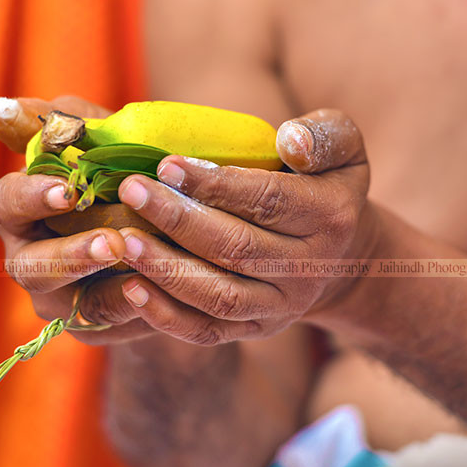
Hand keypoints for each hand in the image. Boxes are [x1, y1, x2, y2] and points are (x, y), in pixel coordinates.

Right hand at [0, 95, 159, 344]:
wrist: (167, 219)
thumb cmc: (120, 168)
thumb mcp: (99, 137)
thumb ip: (61, 121)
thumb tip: (1, 110)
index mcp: (20, 210)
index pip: (6, 204)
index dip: (31, 198)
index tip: (67, 189)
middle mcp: (29, 259)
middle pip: (31, 268)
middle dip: (69, 255)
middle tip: (110, 243)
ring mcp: (59, 298)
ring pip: (73, 305)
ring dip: (108, 290)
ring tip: (144, 274)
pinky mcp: (93, 327)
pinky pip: (111, 327)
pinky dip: (136, 312)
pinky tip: (161, 295)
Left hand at [111, 108, 373, 344]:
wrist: (342, 254)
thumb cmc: (324, 183)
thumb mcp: (344, 147)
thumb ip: (323, 135)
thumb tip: (290, 141)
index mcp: (330, 216)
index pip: (268, 200)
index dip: (217, 184)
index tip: (167, 164)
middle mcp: (309, 268)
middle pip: (237, 247)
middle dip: (178, 220)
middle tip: (131, 191)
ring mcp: (282, 306)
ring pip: (219, 295)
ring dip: (167, 270)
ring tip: (123, 241)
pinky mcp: (257, 329)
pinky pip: (208, 331)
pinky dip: (167, 316)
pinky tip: (130, 290)